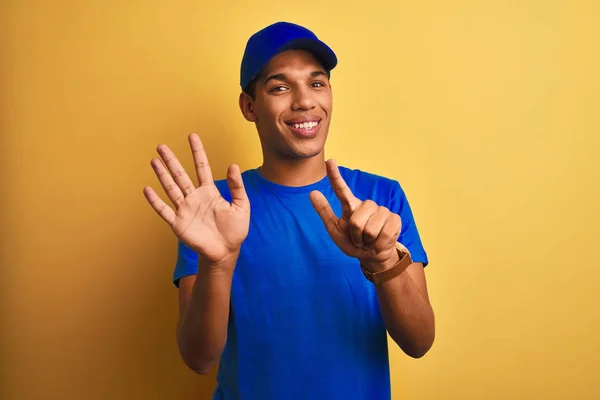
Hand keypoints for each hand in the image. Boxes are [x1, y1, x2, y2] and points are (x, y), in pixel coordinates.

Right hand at [143, 133, 249, 264]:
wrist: (226, 251)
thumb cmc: (235, 230)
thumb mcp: (241, 206)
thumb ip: (237, 186)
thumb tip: (233, 165)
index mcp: (209, 192)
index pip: (202, 167)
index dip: (197, 152)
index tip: (192, 136)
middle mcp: (194, 198)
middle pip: (180, 175)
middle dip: (171, 160)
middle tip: (161, 146)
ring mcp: (185, 209)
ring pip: (171, 188)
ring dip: (162, 175)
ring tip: (154, 161)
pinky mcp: (178, 223)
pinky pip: (164, 210)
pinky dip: (155, 201)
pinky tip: (147, 189)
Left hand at [309, 160, 401, 271]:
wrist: (373, 255)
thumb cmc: (353, 242)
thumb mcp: (335, 229)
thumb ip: (324, 211)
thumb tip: (312, 192)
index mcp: (351, 206)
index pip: (341, 189)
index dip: (335, 175)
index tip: (329, 161)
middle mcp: (366, 205)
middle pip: (356, 222)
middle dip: (356, 236)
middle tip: (359, 239)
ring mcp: (382, 210)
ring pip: (370, 229)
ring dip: (367, 240)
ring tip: (369, 240)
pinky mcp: (395, 219)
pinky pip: (383, 234)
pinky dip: (379, 243)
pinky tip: (380, 241)